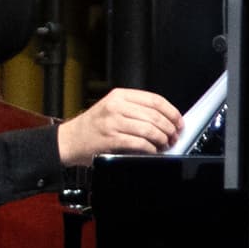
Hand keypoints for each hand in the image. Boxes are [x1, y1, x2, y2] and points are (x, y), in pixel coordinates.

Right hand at [53, 88, 181, 165]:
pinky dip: (150, 148)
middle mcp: (116, 106)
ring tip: (165, 144)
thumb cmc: (93, 126)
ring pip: (149, 129)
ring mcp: (113, 122)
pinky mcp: (111, 138)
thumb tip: (165, 118)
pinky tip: (153, 151)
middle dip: (169, 128)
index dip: (171, 112)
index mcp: (120, 96)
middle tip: (174, 136)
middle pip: (155, 115)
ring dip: (162, 139)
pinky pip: (139, 143)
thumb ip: (135, 109)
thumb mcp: (112, 108)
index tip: (178, 121)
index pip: (155, 100)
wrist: (70, 140)